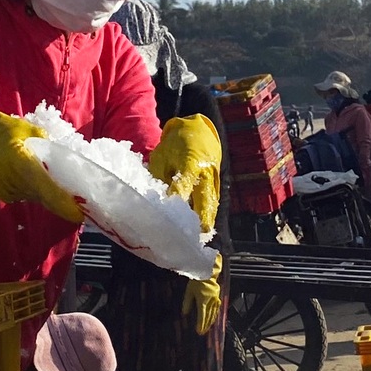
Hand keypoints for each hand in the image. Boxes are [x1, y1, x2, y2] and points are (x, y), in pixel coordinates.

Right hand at [0, 103, 81, 222]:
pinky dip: (36, 191)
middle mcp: (11, 179)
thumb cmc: (7, 130)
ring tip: (57, 184)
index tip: (79, 214)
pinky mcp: (3, 195)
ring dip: (49, 195)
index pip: (45, 188)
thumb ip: (50, 150)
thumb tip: (68, 166)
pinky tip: (36, 180)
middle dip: (62, 202)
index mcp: (19, 161)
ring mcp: (5, 189)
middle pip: (43, 196)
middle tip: (81, 204)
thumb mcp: (32, 131)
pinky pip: (27, 196)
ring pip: (36, 198)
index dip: (62, 203)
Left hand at [147, 115, 221, 233]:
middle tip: (191, 237)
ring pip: (211, 205)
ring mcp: (214, 181)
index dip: (176, 202)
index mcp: (191, 163)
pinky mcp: (216, 186)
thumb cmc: (176, 144)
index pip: (183, 187)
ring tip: (195, 239)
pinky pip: (212, 204)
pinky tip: (199, 230)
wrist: (198, 131)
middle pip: (204, 201)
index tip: (169, 217)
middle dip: (199, 220)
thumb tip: (153, 198)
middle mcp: (206, 174)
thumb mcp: (162, 156)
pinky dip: (207, 216)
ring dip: (204, 221)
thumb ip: (159, 177)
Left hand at [182, 255, 222, 335]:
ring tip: (209, 327)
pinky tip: (215, 316)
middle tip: (203, 332)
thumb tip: (184, 313)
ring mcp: (215, 299)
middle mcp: (210, 301)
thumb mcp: (189, 292)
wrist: (206, 271)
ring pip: (214, 312)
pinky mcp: (217, 296)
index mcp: (203, 301)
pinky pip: (217, 307)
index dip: (200, 324)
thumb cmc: (197, 280)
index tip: (199, 331)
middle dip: (206, 325)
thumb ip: (187, 303)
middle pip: (208, 316)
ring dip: (211, 321)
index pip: (201, 316)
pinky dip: (216, 313)